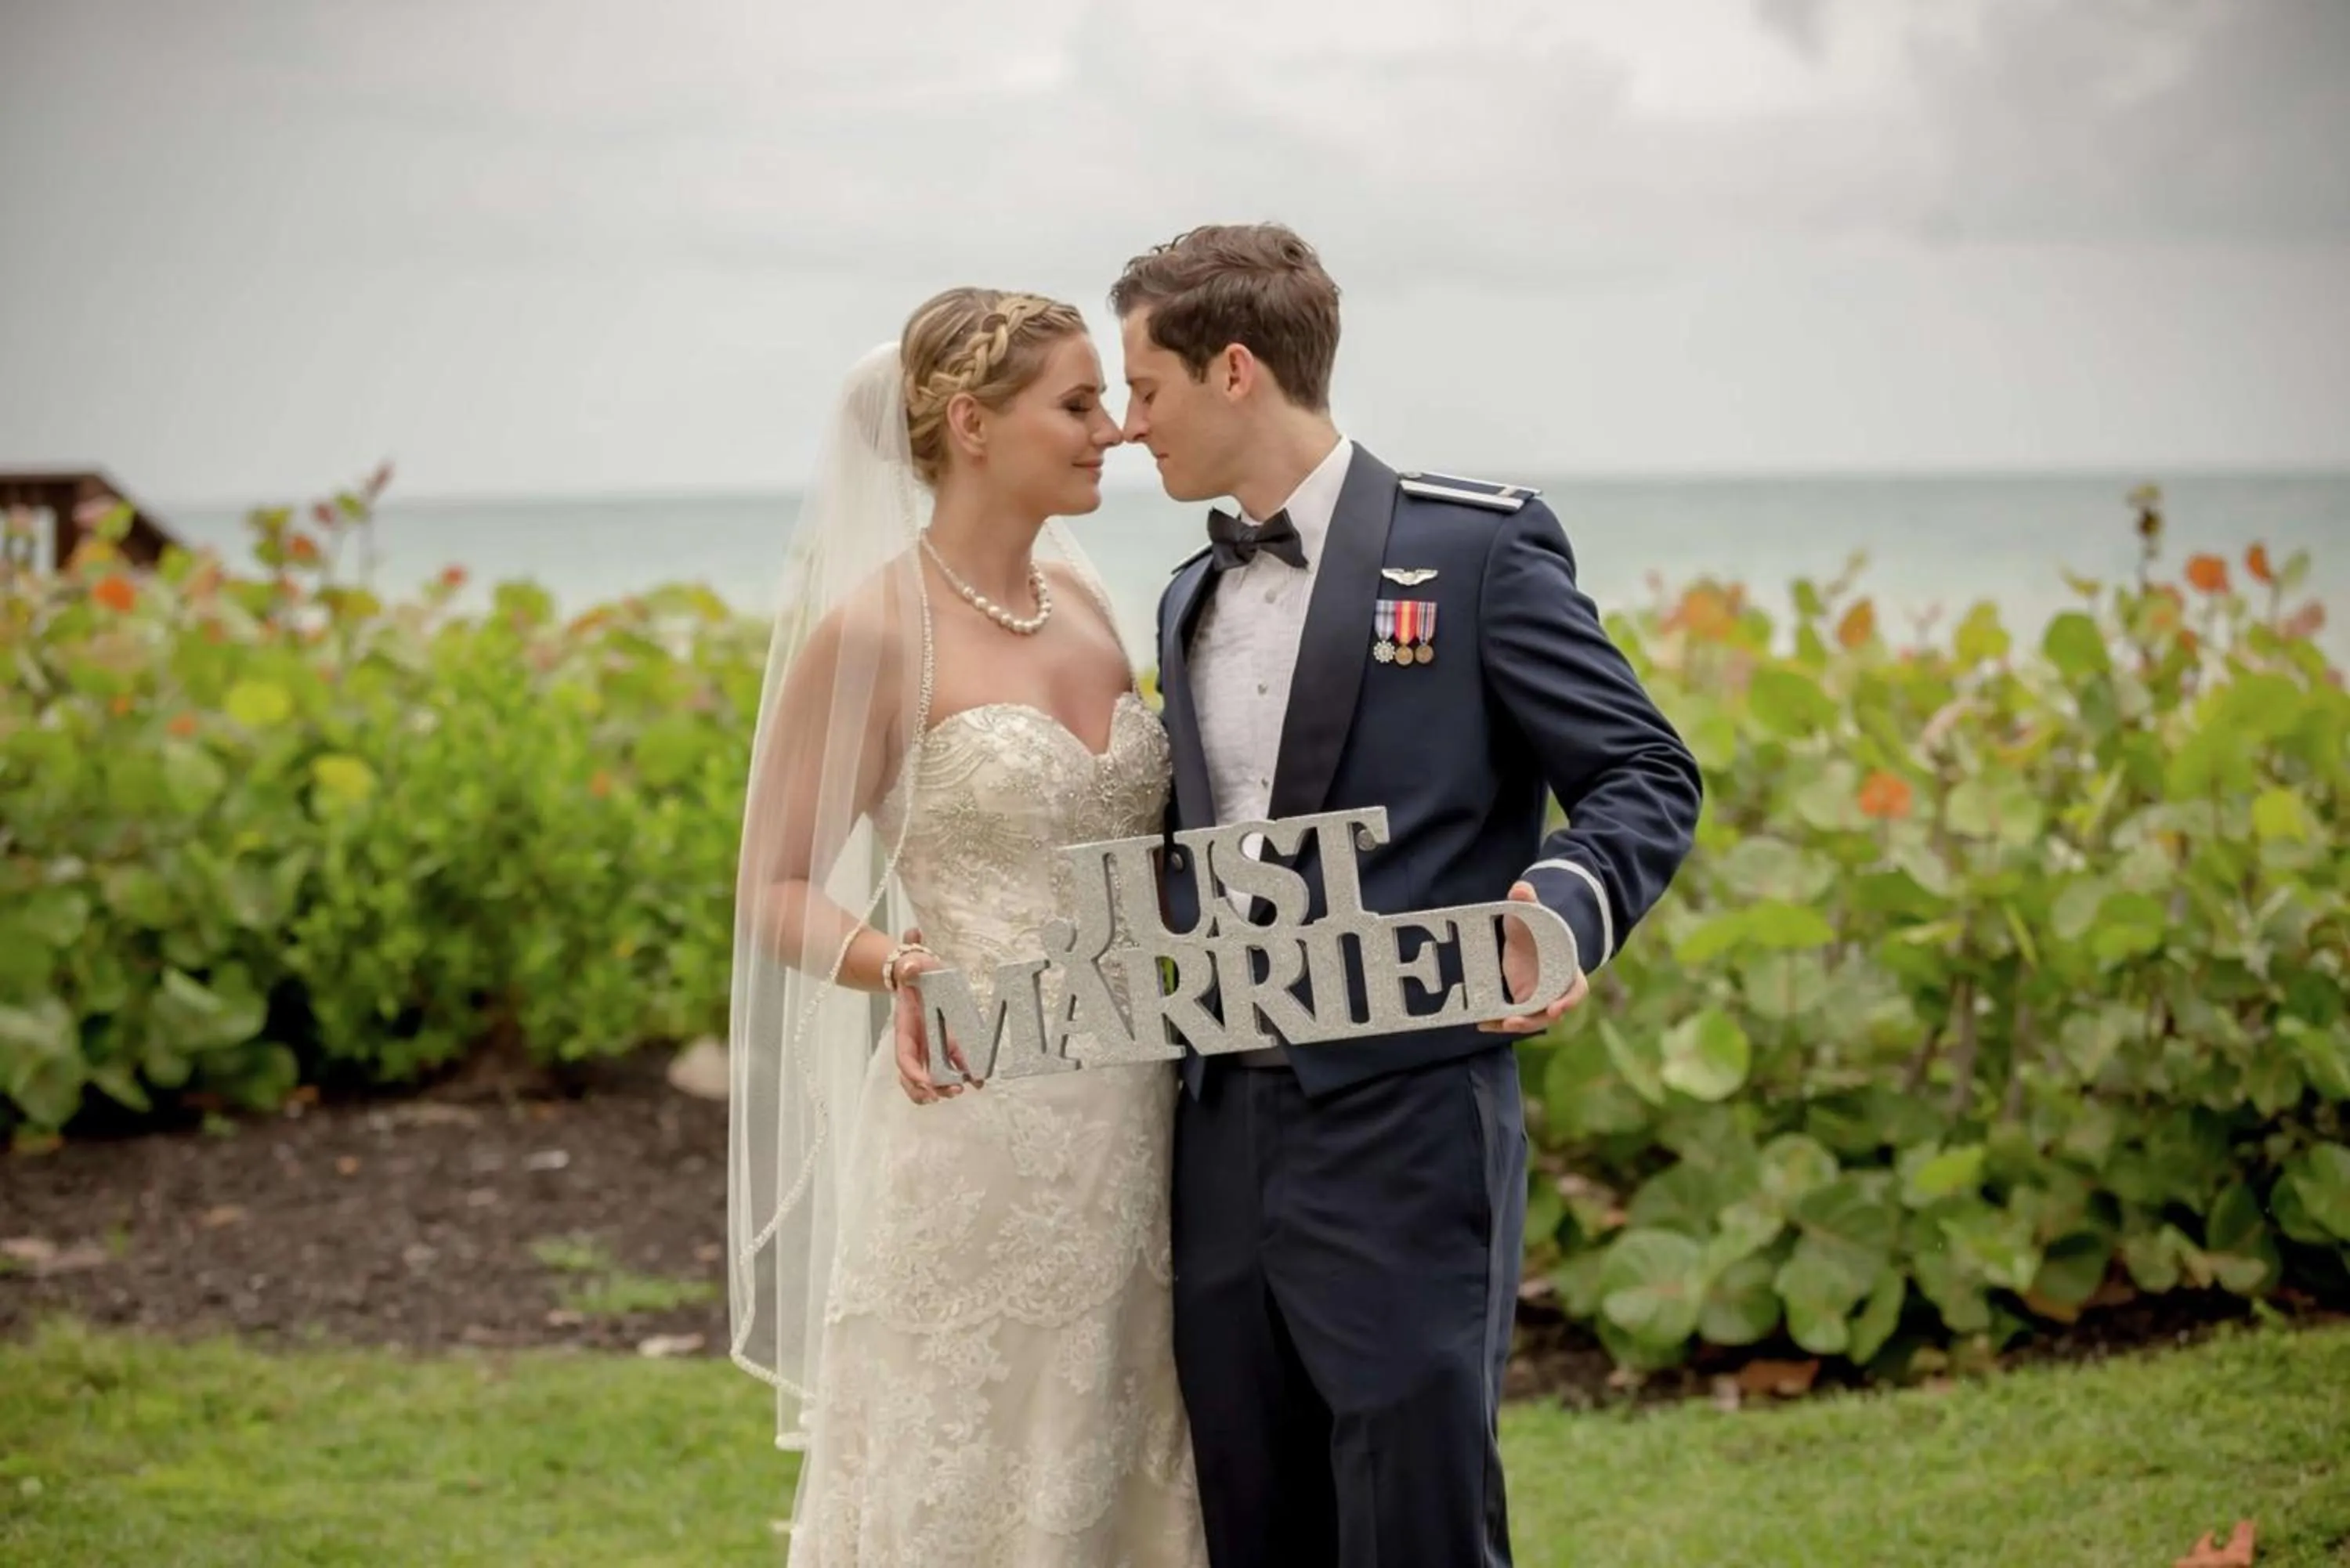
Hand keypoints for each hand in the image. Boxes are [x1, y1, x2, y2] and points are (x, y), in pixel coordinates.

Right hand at [891, 929, 977, 1102]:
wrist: (919, 969)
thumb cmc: (915, 967)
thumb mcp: (912, 961)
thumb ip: (911, 963)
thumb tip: (911, 965)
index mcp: (905, 1026)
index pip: (904, 1055)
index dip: (913, 1071)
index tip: (925, 1082)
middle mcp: (916, 1040)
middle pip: (914, 1074)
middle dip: (926, 1089)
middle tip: (945, 1094)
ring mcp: (930, 1044)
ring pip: (931, 1076)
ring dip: (943, 1087)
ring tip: (960, 1092)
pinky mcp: (946, 1043)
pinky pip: (952, 1064)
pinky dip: (963, 1074)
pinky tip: (979, 1080)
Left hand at [1478, 882, 1588, 1035]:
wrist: (1528, 940)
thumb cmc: (1536, 928)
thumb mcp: (1531, 915)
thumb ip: (1528, 902)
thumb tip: (1520, 888)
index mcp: (1567, 970)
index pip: (1576, 990)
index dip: (1568, 1001)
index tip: (1555, 1010)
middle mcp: (1556, 990)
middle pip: (1550, 1012)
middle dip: (1533, 1020)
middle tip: (1513, 1023)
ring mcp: (1539, 999)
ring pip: (1531, 1019)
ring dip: (1514, 1025)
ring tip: (1493, 1025)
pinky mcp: (1522, 1004)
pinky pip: (1513, 1017)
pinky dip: (1499, 1022)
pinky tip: (1481, 1023)